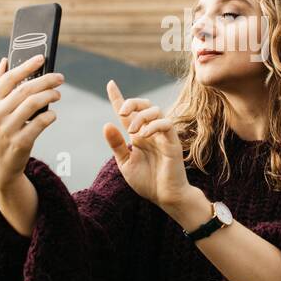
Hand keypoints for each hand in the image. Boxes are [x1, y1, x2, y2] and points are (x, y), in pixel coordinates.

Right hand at [0, 54, 63, 192]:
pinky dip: (50, 116)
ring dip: (50, 95)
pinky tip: (52, 114)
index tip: (42, 58)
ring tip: (58, 94)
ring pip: (34, 103)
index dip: (27, 66)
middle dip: (46, 80)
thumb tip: (5, 60)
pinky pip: (40, 123)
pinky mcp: (19, 143)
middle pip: (25, 89)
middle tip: (59, 78)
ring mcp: (6, 129)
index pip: (9, 78)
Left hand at [103, 80, 191, 208]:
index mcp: (138, 135)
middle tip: (122, 112)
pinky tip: (144, 135)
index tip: (110, 84)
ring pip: (156, 110)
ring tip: (133, 132)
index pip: (128, 112)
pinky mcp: (173, 142)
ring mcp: (163, 135)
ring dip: (142, 116)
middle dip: (132, 102)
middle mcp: (150, 131)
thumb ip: (116, 144)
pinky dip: (154, 125)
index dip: (118, 97)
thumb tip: (107, 124)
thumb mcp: (125, 163)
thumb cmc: (147, 181)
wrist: (165, 196)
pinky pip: (166, 124)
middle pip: (144, 104)